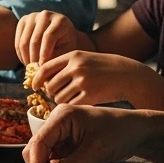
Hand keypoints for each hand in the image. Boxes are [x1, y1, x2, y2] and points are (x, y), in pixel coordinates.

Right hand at [15, 11, 79, 64]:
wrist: (60, 33)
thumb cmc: (65, 45)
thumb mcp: (66, 51)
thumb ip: (56, 58)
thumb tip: (42, 70)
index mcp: (60, 21)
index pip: (48, 37)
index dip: (44, 54)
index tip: (43, 68)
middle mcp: (45, 15)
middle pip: (34, 40)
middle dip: (34, 59)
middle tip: (35, 73)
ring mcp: (32, 16)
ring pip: (24, 42)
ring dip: (26, 58)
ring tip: (31, 69)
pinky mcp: (23, 21)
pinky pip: (18, 41)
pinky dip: (20, 55)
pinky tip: (26, 62)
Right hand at [23, 104, 147, 162]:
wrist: (138, 131)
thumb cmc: (120, 132)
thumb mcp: (96, 149)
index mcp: (61, 117)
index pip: (38, 142)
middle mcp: (57, 124)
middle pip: (36, 149)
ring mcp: (61, 135)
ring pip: (44, 156)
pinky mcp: (68, 145)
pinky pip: (55, 160)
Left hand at [32, 51, 161, 106]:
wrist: (128, 75)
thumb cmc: (103, 68)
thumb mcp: (84, 59)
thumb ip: (65, 65)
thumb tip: (42, 78)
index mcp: (73, 55)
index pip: (45, 67)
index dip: (37, 79)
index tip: (35, 86)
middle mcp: (76, 67)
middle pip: (50, 86)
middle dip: (51, 93)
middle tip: (59, 95)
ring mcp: (83, 81)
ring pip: (58, 97)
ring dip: (61, 101)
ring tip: (72, 98)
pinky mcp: (90, 95)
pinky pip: (71, 105)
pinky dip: (72, 106)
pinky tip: (79, 103)